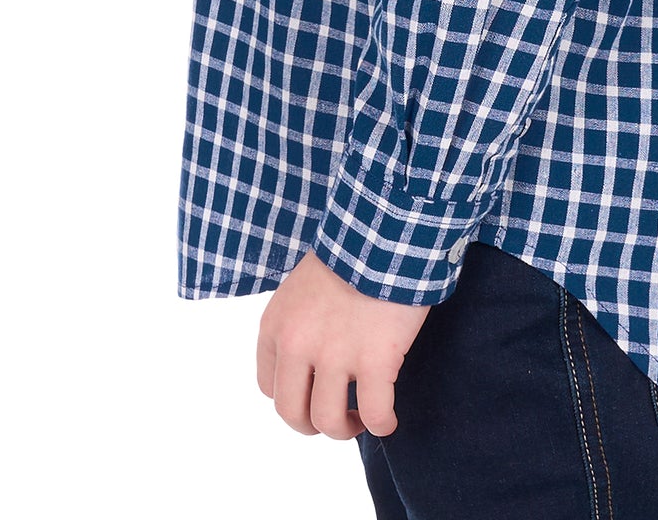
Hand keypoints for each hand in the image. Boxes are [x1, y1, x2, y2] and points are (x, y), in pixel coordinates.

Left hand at [257, 247, 432, 440]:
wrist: (387, 228)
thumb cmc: (351, 249)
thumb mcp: (303, 284)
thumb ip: (299, 322)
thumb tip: (310, 359)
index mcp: (276, 325)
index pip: (268, 387)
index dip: (293, 397)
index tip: (313, 393)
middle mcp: (297, 344)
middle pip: (291, 413)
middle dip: (312, 424)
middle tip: (337, 417)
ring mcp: (335, 355)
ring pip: (329, 421)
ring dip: (346, 429)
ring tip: (362, 419)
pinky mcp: (375, 360)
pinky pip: (375, 414)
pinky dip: (382, 425)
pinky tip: (389, 419)